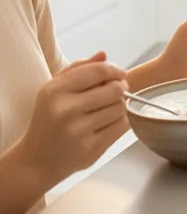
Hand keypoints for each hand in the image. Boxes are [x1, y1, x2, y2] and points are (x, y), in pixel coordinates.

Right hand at [19, 51, 128, 184]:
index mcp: (55, 91)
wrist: (37, 159)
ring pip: (121, 108)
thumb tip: (104, 54)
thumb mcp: (54, 90)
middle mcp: (66, 110)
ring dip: (120, 107)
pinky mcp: (92, 148)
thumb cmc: (49, 119)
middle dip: (120, 89)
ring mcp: (79, 131)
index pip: (98, 71)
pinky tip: (108, 123)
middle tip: (116, 93)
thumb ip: (79, 69)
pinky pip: (122, 127)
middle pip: (115, 89)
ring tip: (107, 110)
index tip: (119, 74)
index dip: (115, 70)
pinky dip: (121, 122)